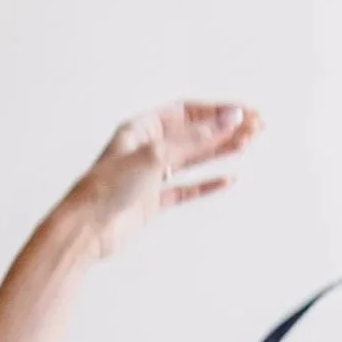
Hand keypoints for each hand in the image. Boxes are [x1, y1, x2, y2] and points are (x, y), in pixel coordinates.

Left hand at [67, 100, 263, 261]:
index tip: (243, 114)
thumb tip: (232, 117)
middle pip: (193, 134)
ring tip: (247, 144)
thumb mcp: (157, 153)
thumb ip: (196, 137)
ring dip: (219, 151)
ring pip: (192, 160)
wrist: (85, 229)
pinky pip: (184, 190)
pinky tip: (227, 179)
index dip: (216, 112)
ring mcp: (149, 177)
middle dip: (224, 130)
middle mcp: (146, 149)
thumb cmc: (109, 186)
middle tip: (256, 128)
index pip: (186, 112)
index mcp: (141, 129)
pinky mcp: (151, 202)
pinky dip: (206, 184)